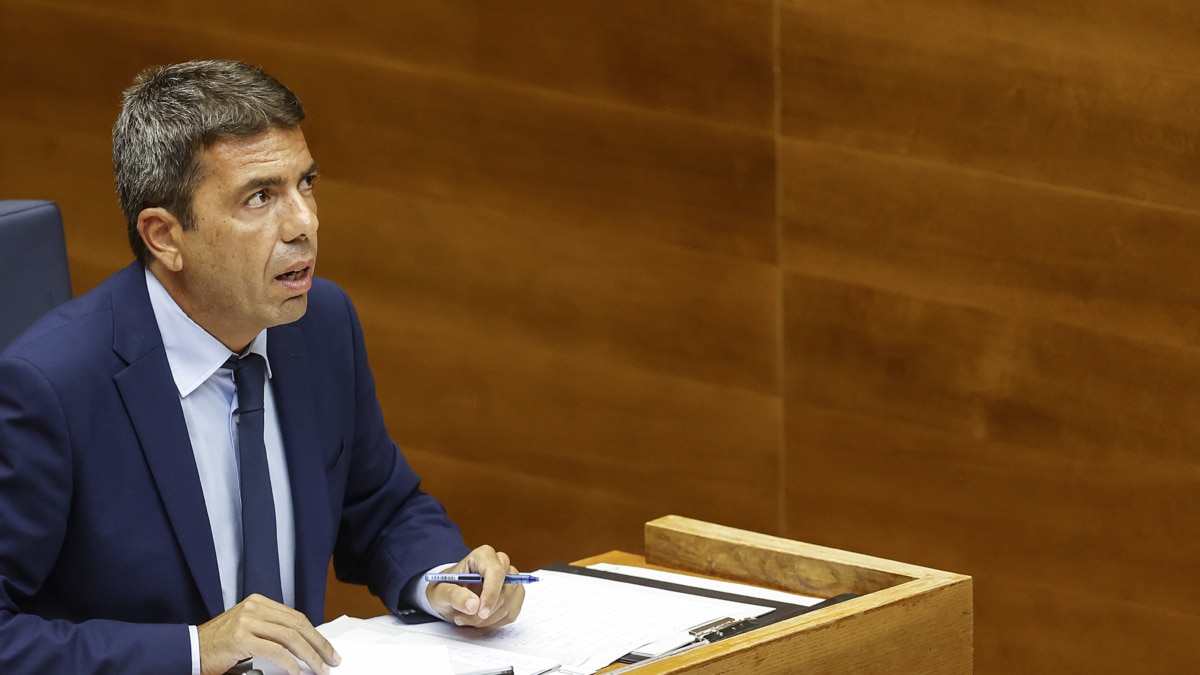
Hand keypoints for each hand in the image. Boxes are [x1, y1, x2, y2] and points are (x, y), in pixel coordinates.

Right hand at [197, 593, 340, 674]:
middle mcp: (254, 607)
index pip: (296, 617)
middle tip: (331, 660)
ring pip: (290, 637)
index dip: (315, 634)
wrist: (188, 650)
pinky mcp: (241, 637)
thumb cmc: (218, 645)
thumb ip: (272, 632)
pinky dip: (290, 664)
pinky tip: (298, 673)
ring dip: (309, 656)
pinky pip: (275, 651)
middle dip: (318, 644)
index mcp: (259, 603)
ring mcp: (247, 621)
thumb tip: (303, 646)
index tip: (327, 649)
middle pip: (298, 625)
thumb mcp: (248, 631)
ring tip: (319, 670)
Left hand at [427, 545, 525, 627]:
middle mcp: (501, 564)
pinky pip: (510, 613)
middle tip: (463, 618)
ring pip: (508, 604)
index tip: (481, 612)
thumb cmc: (446, 589)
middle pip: (504, 590)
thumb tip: (473, 605)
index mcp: (483, 556)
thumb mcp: (440, 592)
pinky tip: (480, 618)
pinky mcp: (515, 595)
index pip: (496, 572)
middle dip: (484, 612)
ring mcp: (511, 579)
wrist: (450, 596)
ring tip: (467, 617)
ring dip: (487, 619)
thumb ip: (454, 595)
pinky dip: (494, 622)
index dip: (491, 593)